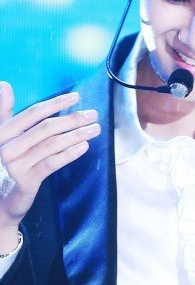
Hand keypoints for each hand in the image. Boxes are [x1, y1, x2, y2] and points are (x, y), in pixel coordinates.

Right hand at [0, 81, 100, 235]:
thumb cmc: (8, 163)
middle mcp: (6, 147)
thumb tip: (4, 84)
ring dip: (77, 134)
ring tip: (94, 129)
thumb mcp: (6, 137)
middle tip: (93, 115)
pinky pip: (52, 162)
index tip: (76, 97)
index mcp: (2, 132)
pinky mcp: (26, 180)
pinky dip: (70, 153)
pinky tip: (84, 146)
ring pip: (52, 144)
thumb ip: (6, 113)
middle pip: (46, 127)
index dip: (56, 103)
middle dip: (72, 119)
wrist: (2, 200)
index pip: (33, 113)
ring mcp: (15, 164)